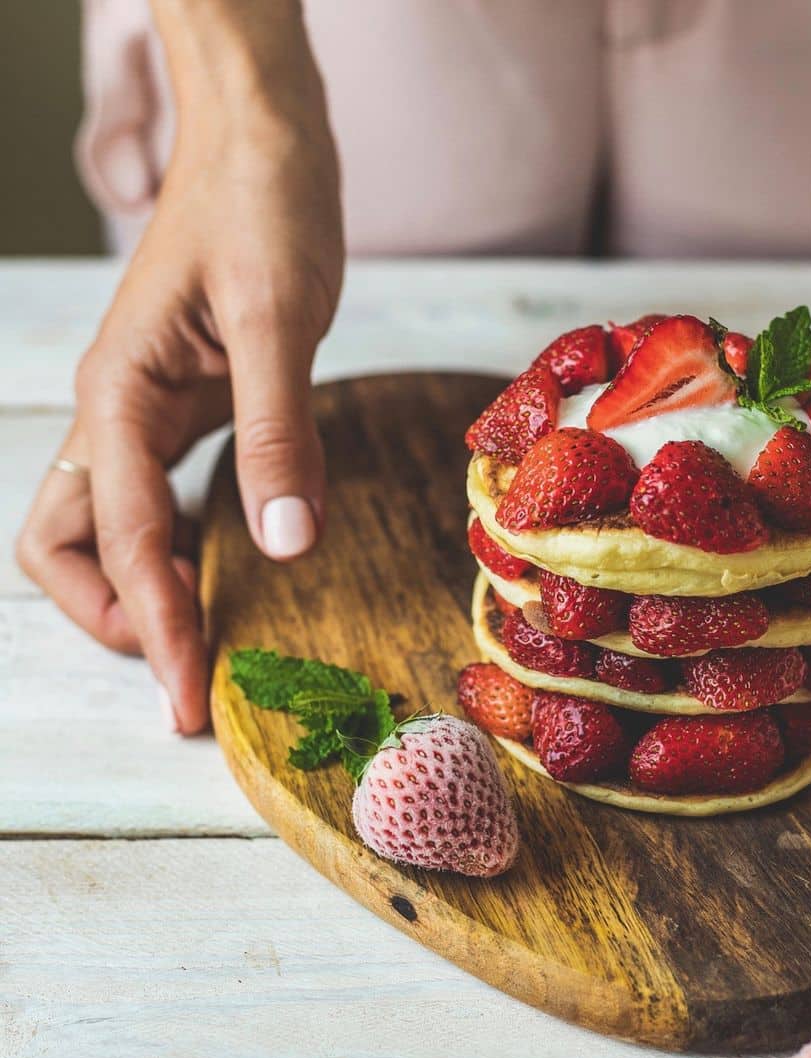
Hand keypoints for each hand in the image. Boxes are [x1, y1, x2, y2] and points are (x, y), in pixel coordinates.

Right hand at [16, 0, 343, 731]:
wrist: (264, 143)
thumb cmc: (264, 208)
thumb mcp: (279, 319)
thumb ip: (276, 433)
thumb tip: (280, 544)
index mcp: (121, 393)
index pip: (121, 538)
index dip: (156, 625)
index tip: (190, 696)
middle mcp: (115, 409)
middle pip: (64, 543)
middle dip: (111, 617)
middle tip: (186, 674)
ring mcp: (144, 409)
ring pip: (100, 524)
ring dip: (135, 588)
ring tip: (199, 639)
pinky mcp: (186, 405)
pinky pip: (155, 495)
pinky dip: (172, 546)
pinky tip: (222, 568)